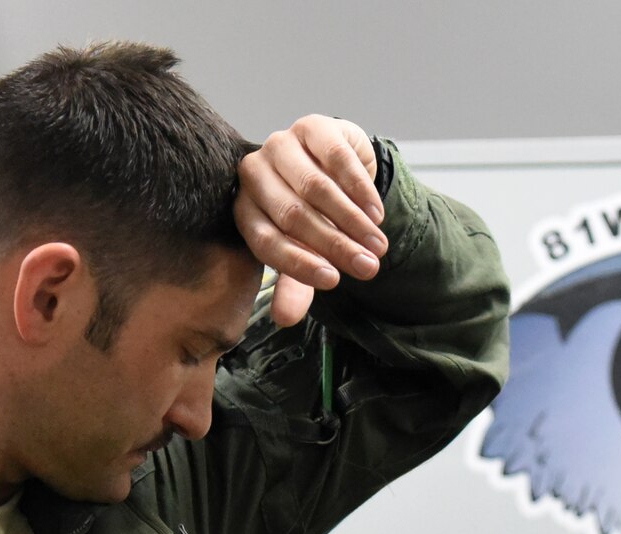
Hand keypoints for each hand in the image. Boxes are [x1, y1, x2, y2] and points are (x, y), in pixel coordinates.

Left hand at [236, 115, 387, 326]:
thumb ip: (295, 283)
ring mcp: (281, 145)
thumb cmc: (314, 217)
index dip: (299, 264)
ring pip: (316, 188)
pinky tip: (376, 215)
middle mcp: (254, 172)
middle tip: (367, 267)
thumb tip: (285, 319)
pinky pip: (337, 160)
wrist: (336, 169)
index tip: (334, 281)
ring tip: (377, 246)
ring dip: (352, 222)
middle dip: (334, 246)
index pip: (265, 241)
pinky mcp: (312, 127)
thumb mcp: (304, 252)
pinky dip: (360, 191)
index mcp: (243, 208)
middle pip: (293, 215)